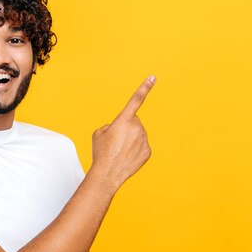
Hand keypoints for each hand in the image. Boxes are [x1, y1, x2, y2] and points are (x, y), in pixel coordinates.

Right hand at [90, 75, 155, 192]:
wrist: (108, 173)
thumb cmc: (101, 152)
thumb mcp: (99, 133)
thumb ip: (111, 125)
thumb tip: (118, 128)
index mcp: (124, 120)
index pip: (136, 100)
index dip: (144, 87)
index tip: (153, 77)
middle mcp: (137, 127)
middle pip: (133, 122)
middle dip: (126, 128)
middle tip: (115, 141)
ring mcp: (144, 139)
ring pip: (138, 134)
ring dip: (130, 139)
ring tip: (119, 151)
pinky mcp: (148, 151)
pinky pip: (141, 146)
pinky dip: (135, 150)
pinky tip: (126, 157)